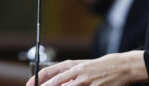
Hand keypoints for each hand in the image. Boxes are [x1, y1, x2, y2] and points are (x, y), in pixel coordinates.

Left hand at [25, 51, 147, 85]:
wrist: (120, 66)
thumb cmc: (98, 67)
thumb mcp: (80, 66)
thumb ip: (66, 73)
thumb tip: (49, 80)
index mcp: (72, 65)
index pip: (49, 72)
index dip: (36, 80)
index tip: (29, 85)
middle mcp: (77, 73)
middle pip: (54, 84)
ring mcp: (85, 82)